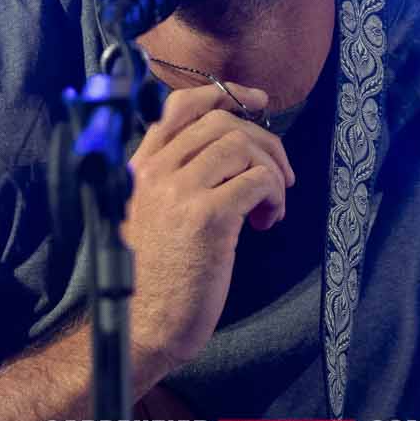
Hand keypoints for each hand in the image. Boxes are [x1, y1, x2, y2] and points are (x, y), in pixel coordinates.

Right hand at [124, 80, 293, 378]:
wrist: (142, 326)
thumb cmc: (153, 279)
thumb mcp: (152, 216)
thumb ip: (175, 180)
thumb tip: (230, 152)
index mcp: (140, 168)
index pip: (180, 108)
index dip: (225, 94)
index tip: (257, 101)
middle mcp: (156, 172)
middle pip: (222, 124)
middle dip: (263, 143)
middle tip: (279, 176)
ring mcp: (180, 192)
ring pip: (243, 146)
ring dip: (271, 172)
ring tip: (270, 206)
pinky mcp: (207, 217)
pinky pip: (258, 181)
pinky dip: (274, 196)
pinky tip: (266, 222)